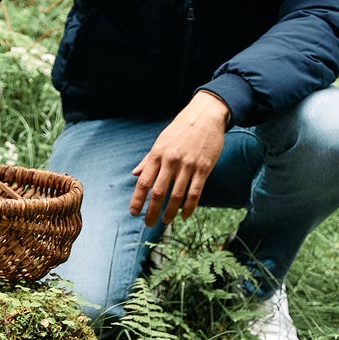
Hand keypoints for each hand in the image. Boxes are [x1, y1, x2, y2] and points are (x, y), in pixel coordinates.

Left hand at [129, 91, 229, 226]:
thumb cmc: (181, 129)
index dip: (137, 200)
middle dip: (151, 211)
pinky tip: (184, 214)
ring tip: (166, 221)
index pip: (143, 182)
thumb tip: (134, 174)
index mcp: (158, 154)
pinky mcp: (204, 168)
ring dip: (170, 212)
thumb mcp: (161, 141)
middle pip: (158, 192)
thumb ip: (148, 159)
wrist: (205, 116)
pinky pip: (195, 192)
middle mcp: (171, 161)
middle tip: (148, 223)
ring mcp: (188, 165)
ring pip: (177, 195)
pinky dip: (189, 206)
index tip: (133, 213)